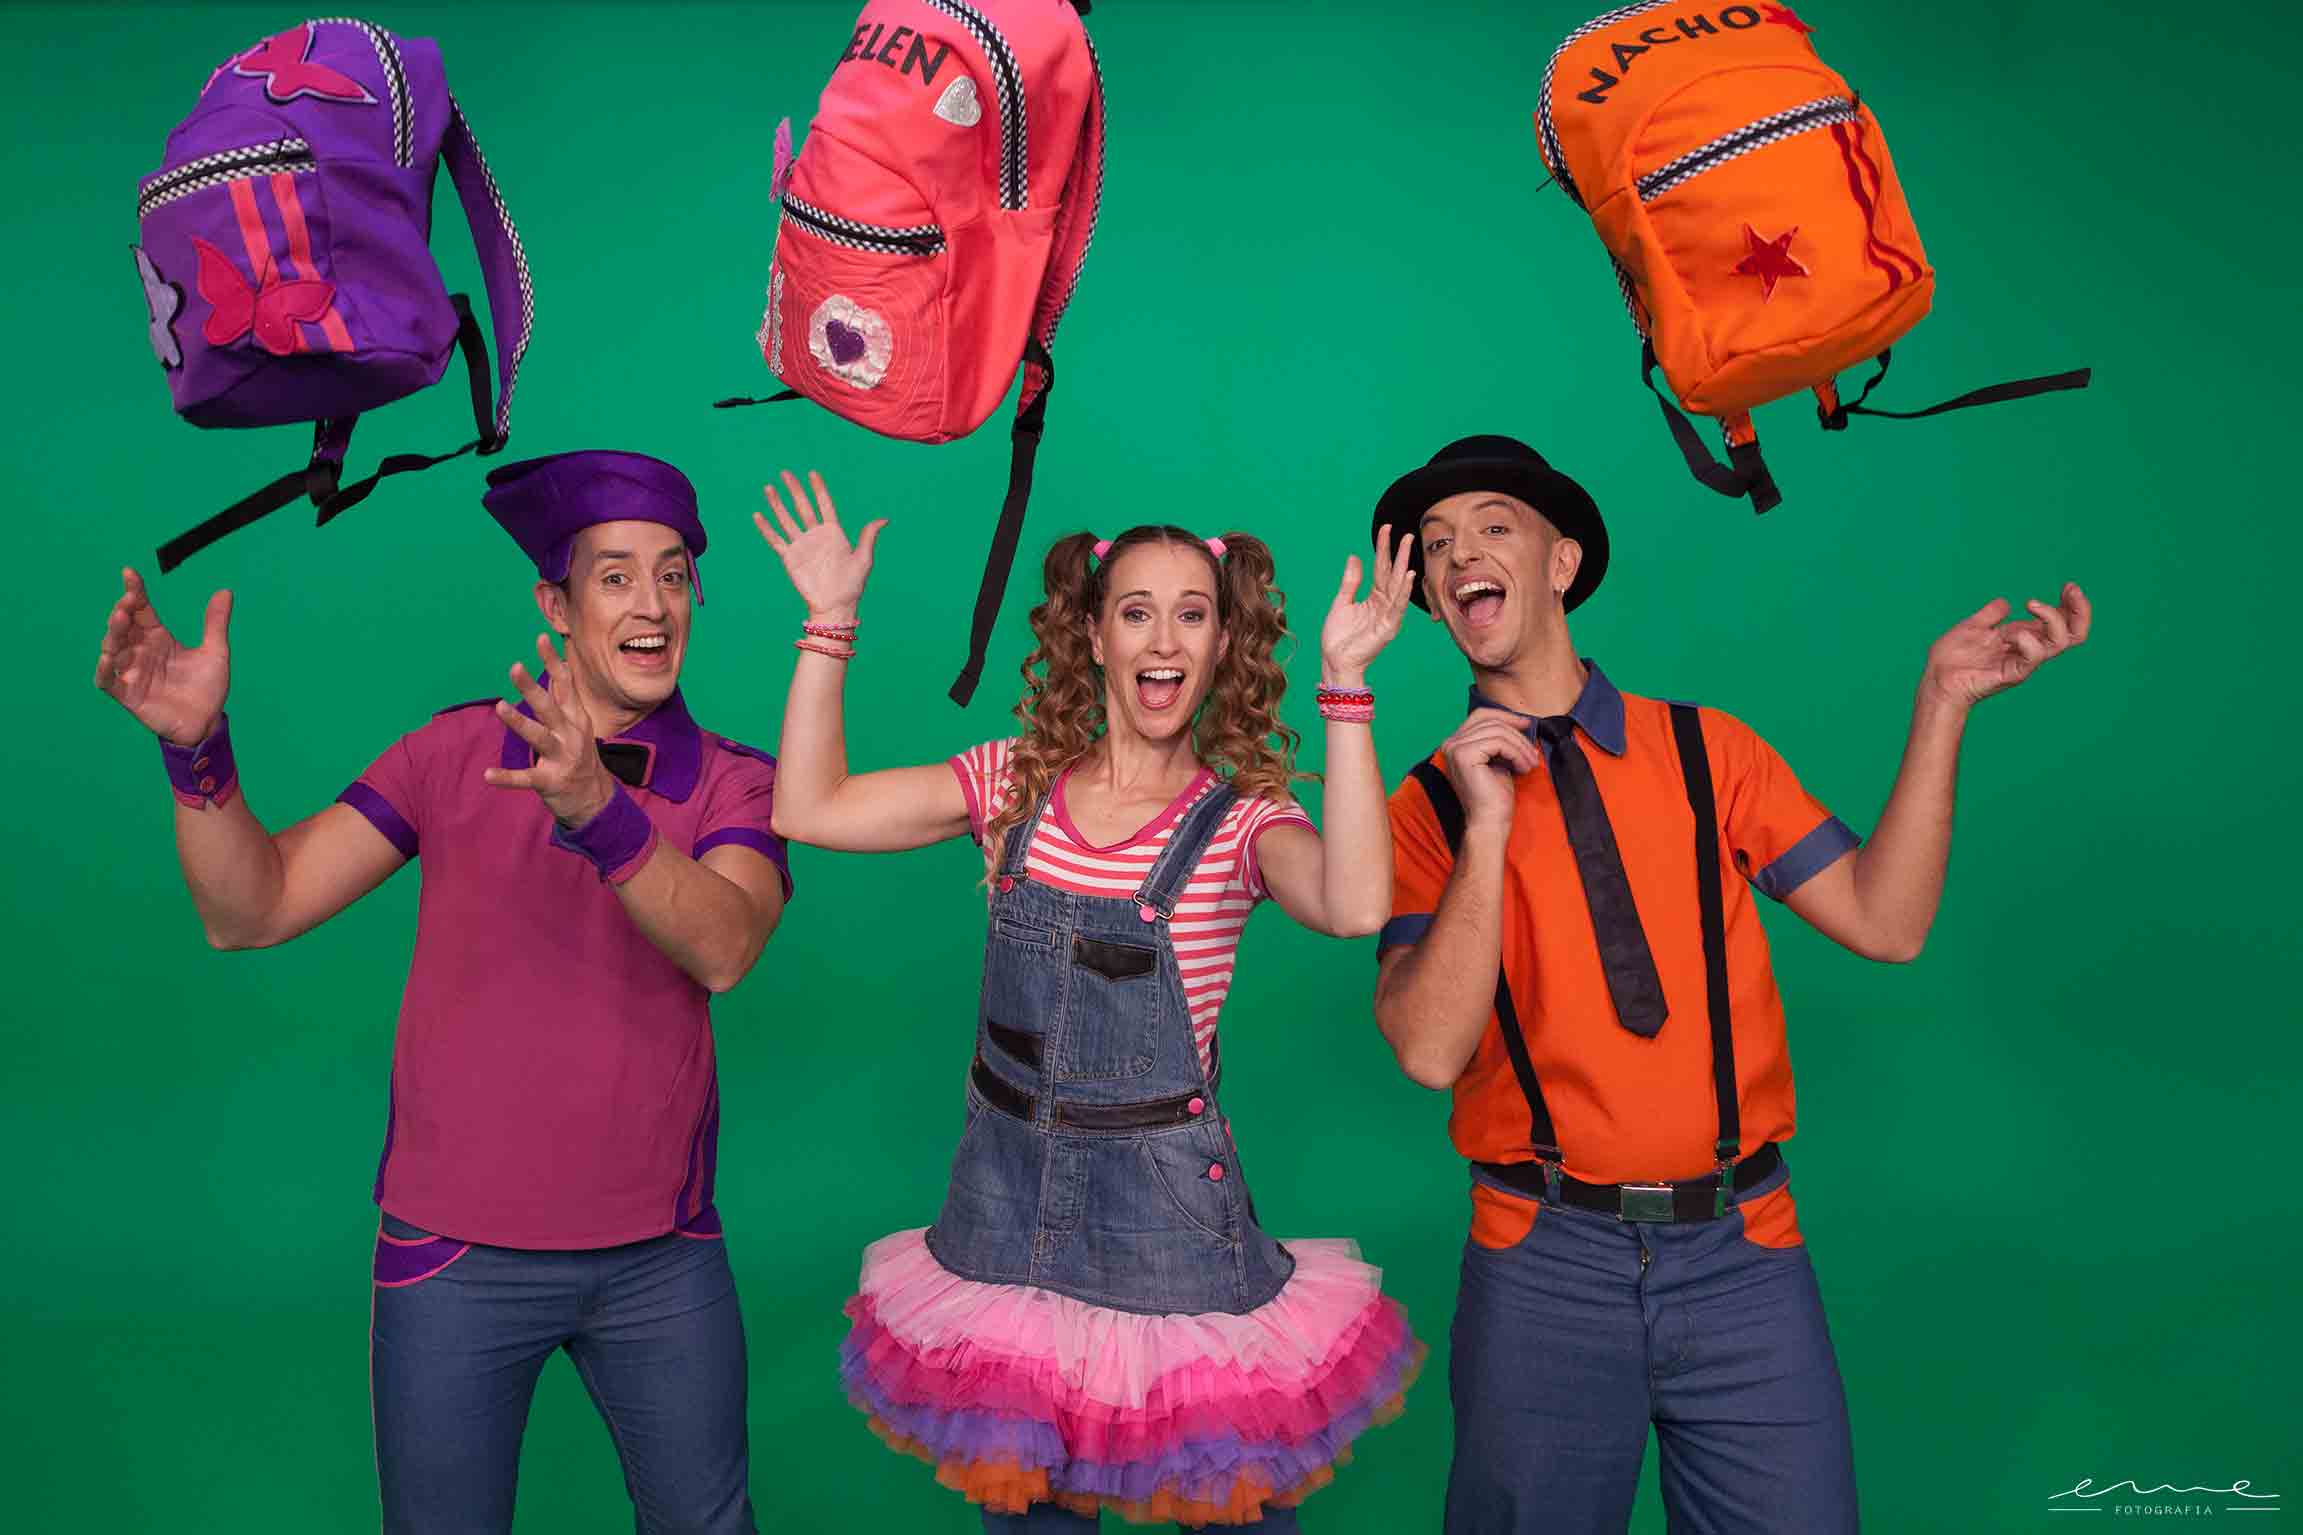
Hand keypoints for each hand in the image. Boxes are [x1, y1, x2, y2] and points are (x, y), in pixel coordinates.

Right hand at [94, 567, 230, 744]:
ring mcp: (132, 672)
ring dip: (113, 634)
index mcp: (158, 638)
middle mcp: (141, 651)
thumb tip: (225, 591)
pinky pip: (107, 681)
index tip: (130, 573)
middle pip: (124, 626)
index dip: (135, 591)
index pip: (142, 609)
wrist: (207, 722)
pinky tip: (107, 657)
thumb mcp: (216, 652)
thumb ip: (215, 623)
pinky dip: (104, 669)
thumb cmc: (208, 687)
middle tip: (128, 600)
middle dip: (123, 611)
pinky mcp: (128, 694)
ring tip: (120, 619)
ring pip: (113, 648)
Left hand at [483, 634, 614, 824]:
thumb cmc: (579, 755)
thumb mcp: (577, 724)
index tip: (541, 638)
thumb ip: (563, 698)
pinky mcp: (550, 781)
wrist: (594, 800)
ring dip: (519, 722)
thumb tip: (554, 665)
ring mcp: (561, 757)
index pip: (565, 684)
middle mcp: (571, 734)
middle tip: (515, 667)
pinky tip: (487, 775)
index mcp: (576, 718)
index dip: (552, 661)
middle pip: (549, 707)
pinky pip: (526, 778)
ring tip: (499, 707)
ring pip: (539, 736)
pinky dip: (507, 777)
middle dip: (532, 687)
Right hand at [753, 470, 884, 622]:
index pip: (824, 506)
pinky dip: (766, 528)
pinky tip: (758, 515)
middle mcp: (816, 536)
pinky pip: (775, 540)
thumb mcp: (863, 559)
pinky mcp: (790, 558)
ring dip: (777, 504)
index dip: (819, 490)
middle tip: (785, 473)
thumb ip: (868, 537)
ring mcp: (801, 546)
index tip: (812, 474)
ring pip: (786, 520)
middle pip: (803, 507)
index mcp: (834, 534)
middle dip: (794, 490)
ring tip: (768, 488)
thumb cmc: (852, 585)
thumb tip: (884, 519)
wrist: (835, 605)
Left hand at [1320, 526, 1416, 683]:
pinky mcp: (1388, 627)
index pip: (1381, 567)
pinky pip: (1397, 606)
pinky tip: (1408, 576)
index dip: (1383, 548)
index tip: (1386, 529)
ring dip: (1403, 566)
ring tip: (1407, 547)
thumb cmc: (1338, 636)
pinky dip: (1403, 591)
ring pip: (1397, 586)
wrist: (1335, 659)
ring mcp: (1388, 615)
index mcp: (1374, 597)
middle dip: (1399, 553)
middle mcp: (1384, 603)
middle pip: (1392, 573)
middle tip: (1405, 533)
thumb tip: (1355, 557)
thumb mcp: (1342, 601)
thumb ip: (1351, 580)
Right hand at [1441, 708, 1541, 832]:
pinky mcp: (1464, 755)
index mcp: (1455, 743)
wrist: (1489, 821)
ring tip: (1530, 763)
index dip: (1505, 716)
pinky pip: (1499, 743)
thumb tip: (1519, 721)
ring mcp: (1455, 748)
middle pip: (1491, 721)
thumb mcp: (1497, 759)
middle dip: (1517, 735)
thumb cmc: (1494, 796)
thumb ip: (1499, 739)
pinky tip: (1522, 768)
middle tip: (1533, 754)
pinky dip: (1516, 753)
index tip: (1527, 724)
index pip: (1480, 715)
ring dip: (1520, 747)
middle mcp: (1450, 743)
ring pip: (1498, 732)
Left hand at [1922, 582, 2091, 706]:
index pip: (2062, 623)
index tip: (2068, 586)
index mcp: (2022, 637)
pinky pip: (2033, 658)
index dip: (2071, 605)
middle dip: (2080, 611)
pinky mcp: (2012, 674)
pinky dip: (2030, 642)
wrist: (1935, 679)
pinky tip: (2016, 634)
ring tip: (2030, 604)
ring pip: (2060, 643)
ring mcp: (2022, 662)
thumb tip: (2006, 603)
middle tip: (2070, 590)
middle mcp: (2028, 649)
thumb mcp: (1973, 627)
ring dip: (2052, 618)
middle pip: (2073, 635)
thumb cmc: (1951, 658)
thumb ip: (1991, 615)